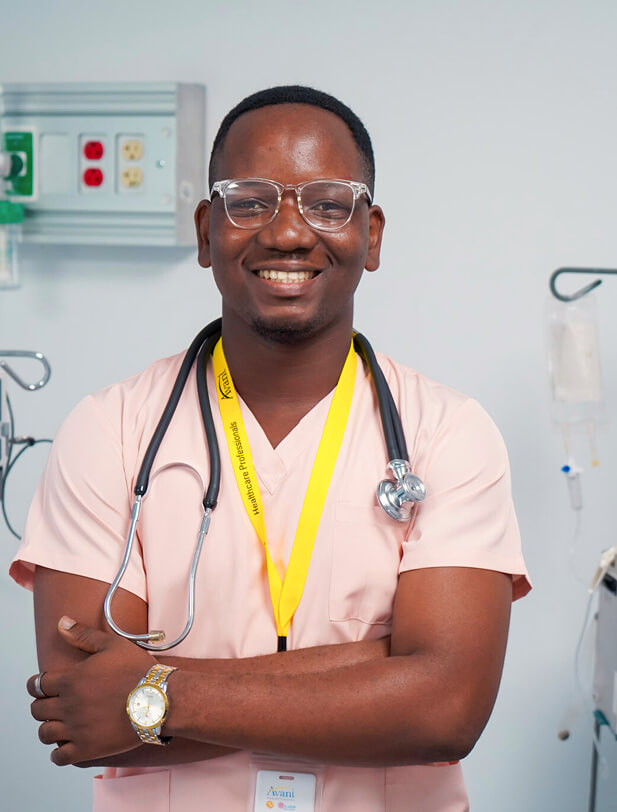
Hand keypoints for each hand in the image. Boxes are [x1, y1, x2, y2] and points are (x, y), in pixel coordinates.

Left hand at [27, 617, 156, 765]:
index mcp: (71, 680)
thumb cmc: (138, 670)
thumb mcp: (112, 645)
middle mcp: (69, 705)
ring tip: (58, 724)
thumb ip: (83, 635)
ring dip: (48, 728)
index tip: (42, 687)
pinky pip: (60, 757)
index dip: (36, 685)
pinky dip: (58, 753)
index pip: (37, 685)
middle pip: (37, 710)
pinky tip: (67, 746)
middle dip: (41, 705)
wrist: (159, 699)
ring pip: (45, 733)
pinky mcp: (87, 749)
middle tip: (52, 704)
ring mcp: (76, 729)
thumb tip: (61, 623)